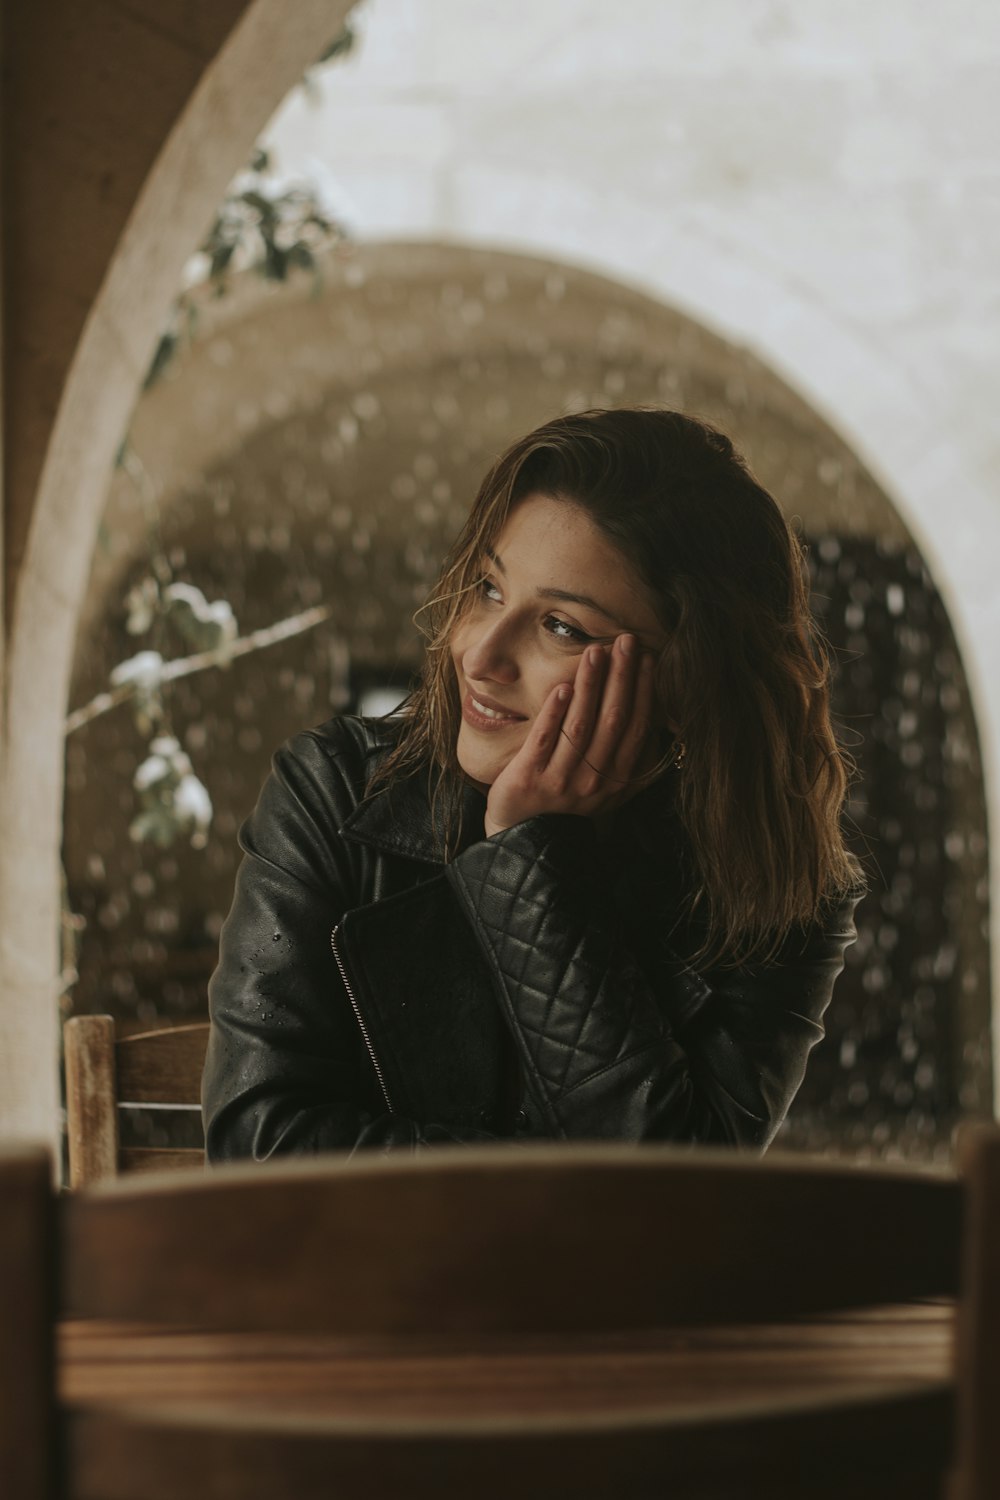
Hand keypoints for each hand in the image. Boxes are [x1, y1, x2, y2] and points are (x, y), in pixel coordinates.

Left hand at [484, 633, 656, 836]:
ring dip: (589, 685)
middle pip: (613, 720)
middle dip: (621, 677)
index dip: (644, 691)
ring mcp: (561, 781)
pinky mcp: (529, 780)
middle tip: (625, 641)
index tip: (647, 658)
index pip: (637, 728)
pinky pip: (544, 740)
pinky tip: (563, 687)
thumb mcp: (608, 792)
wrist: (526, 845)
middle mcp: (594, 781)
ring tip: (595, 652)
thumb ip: (632, 764)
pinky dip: (555, 712)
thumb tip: (663, 728)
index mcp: (617, 781)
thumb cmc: (568, 809)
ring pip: (580, 725)